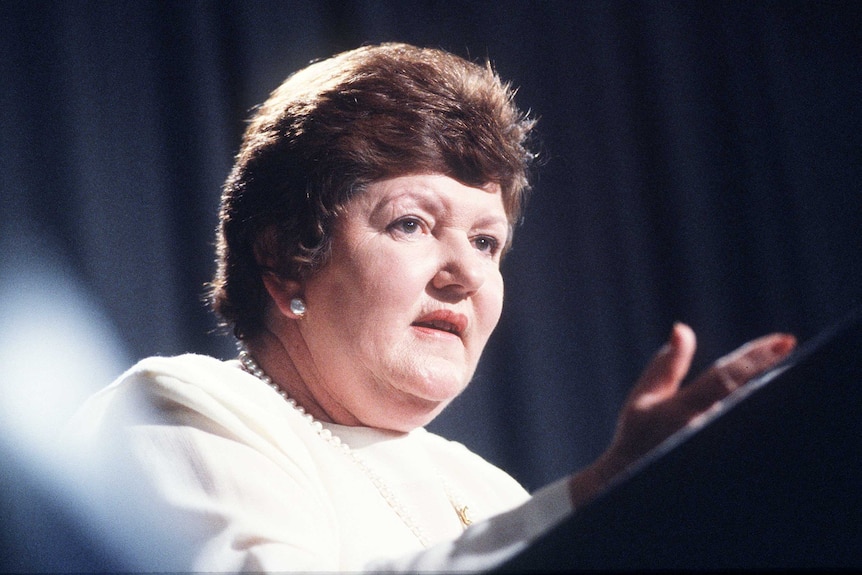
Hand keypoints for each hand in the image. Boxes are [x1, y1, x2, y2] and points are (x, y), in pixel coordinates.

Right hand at [568, 323, 795, 506]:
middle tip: (795, 362)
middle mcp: (702, 431)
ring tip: (785, 390)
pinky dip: (760, 427)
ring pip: (756, 422)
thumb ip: (668, 365)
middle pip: (752, 399)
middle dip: (775, 380)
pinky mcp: (723, 471)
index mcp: (682, 409)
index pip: (727, 376)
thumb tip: (683, 328)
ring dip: (770, 404)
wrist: (633, 489)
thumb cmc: (636, 440)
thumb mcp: (644, 399)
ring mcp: (714, 452)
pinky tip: (774, 430)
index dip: (757, 356)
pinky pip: (753, 446)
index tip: (786, 341)